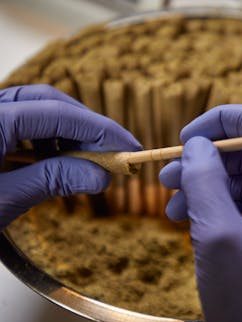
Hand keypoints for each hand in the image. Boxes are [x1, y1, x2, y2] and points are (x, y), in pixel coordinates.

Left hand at [0, 85, 140, 229]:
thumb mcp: (3, 200)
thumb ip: (51, 180)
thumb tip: (101, 176)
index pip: (58, 114)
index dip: (100, 130)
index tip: (129, 146)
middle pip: (49, 101)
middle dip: (87, 125)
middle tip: (114, 151)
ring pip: (36, 107)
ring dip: (67, 130)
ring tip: (88, 159)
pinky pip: (22, 119)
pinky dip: (46, 135)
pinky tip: (58, 158)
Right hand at [160, 105, 241, 321]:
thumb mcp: (216, 238)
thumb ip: (205, 181)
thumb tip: (198, 145)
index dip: (225, 121)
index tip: (188, 137)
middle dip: (211, 158)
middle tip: (168, 175)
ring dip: (214, 183)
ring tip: (174, 202)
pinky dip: (228, 203)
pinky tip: (195, 215)